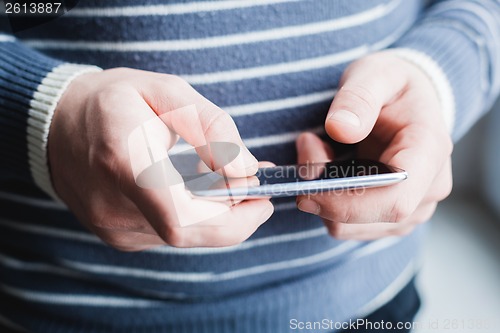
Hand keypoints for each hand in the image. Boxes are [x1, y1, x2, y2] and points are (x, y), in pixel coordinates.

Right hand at [48, 68, 272, 250]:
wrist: (56, 123)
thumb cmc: (112, 101)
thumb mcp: (165, 92)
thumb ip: (211, 127)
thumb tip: (246, 168)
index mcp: (125, 165)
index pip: (183, 220)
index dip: (234, 219)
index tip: (263, 198)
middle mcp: (115, 208)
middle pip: (192, 233)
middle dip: (236, 216)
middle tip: (257, 187)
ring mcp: (114, 228)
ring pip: (185, 236)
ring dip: (218, 214)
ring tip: (229, 179)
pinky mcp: (118, 235)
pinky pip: (170, 234)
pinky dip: (195, 216)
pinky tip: (199, 190)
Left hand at [296, 52, 452, 239]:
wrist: (407, 101)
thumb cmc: (393, 86)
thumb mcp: (376, 74)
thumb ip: (358, 97)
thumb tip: (340, 129)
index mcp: (429, 152)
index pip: (394, 200)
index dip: (345, 202)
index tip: (306, 181)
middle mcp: (428, 189)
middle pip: (364, 218)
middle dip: (321, 189)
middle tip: (308, 143)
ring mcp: (411, 209)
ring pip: (347, 226)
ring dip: (320, 193)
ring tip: (320, 148)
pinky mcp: (389, 219)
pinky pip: (344, 225)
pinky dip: (326, 200)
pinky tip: (329, 168)